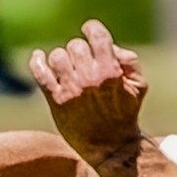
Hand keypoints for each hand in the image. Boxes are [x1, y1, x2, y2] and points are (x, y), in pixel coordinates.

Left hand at [28, 21, 146, 159]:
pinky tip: (38, 57)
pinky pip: (40, 72)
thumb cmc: (125, 114)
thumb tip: (111, 47)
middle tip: (83, 62)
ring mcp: (70, 89)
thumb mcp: (139, 86)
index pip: (97, 36)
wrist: (110, 146)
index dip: (92, 29)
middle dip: (80, 51)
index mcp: (110, 71)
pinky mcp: (55, 100)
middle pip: (76, 46)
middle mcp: (89, 78)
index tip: (89, 31)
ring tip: (68, 69)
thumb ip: (129, 61)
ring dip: (63, 59)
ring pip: (57, 56)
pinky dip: (36, 61)